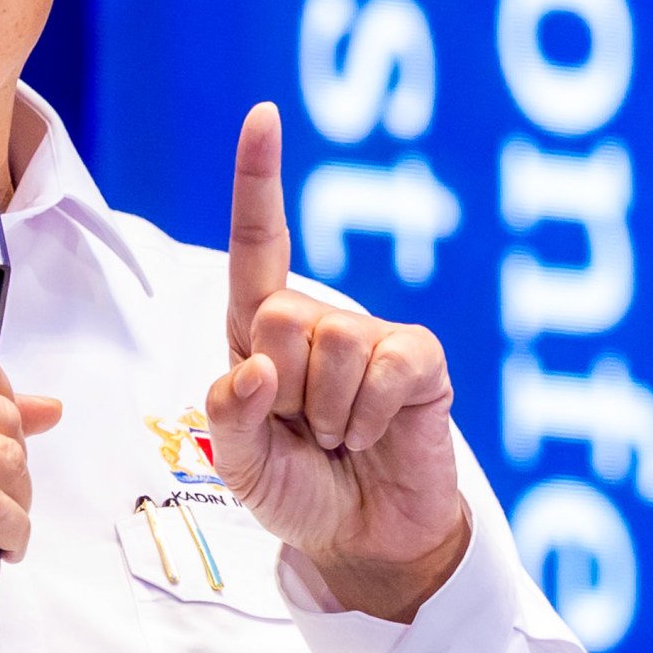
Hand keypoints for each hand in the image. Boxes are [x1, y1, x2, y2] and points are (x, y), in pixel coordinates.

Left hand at [207, 104, 472, 621]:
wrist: (365, 539)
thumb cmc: (298, 490)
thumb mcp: (243, 466)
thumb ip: (232, 417)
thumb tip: (258, 367)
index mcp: (260, 333)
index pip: (258, 244)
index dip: (260, 178)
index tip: (264, 113)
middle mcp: (316, 320)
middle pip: (281, 313)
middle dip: (283, 388)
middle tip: (304, 429)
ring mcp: (372, 337)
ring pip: (333, 343)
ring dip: (329, 413)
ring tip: (340, 437)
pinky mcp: (419, 360)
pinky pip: (386, 366)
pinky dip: (371, 414)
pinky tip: (373, 434)